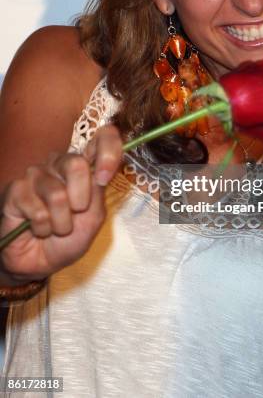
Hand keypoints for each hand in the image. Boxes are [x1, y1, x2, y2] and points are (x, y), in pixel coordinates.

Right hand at [0, 125, 122, 281]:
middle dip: (80, 201)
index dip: (108, 151)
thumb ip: (97, 192)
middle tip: (74, 215)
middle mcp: (60, 164)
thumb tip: (99, 172)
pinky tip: (38, 229)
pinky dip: (42, 228)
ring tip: (55, 228)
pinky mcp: (16, 189)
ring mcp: (36, 174)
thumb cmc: (68, 238)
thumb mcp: (93, 217)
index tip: (105, 177)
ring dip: (60, 222)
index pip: (103, 138)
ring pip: (56, 194)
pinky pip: (37, 210)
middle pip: (77, 164)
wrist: (41, 263)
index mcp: (84, 166)